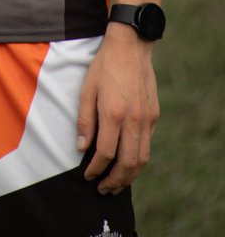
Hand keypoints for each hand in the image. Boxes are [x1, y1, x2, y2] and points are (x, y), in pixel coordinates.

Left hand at [76, 24, 158, 193]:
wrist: (130, 47)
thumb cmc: (104, 67)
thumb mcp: (86, 90)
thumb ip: (85, 120)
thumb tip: (83, 147)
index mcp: (114, 114)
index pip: (106, 153)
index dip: (96, 169)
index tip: (88, 176)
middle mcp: (134, 120)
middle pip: (127, 163)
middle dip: (115, 181)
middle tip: (102, 189)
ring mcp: (147, 119)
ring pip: (142, 159)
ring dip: (129, 177)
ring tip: (116, 185)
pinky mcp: (154, 115)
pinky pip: (147, 145)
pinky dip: (138, 160)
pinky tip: (127, 164)